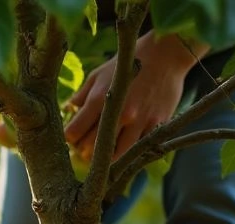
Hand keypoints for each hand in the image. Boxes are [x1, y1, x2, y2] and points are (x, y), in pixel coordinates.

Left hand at [65, 34, 198, 161]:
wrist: (167, 55)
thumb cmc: (129, 64)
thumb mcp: (99, 74)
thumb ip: (82, 95)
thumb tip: (68, 110)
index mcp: (100, 100)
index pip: (73, 133)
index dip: (69, 138)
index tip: (72, 136)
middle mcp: (118, 114)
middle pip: (90, 148)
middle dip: (83, 150)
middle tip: (84, 147)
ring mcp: (138, 122)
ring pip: (114, 156)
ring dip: (106, 156)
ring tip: (104, 150)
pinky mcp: (156, 126)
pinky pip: (137, 148)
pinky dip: (128, 151)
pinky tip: (124, 144)